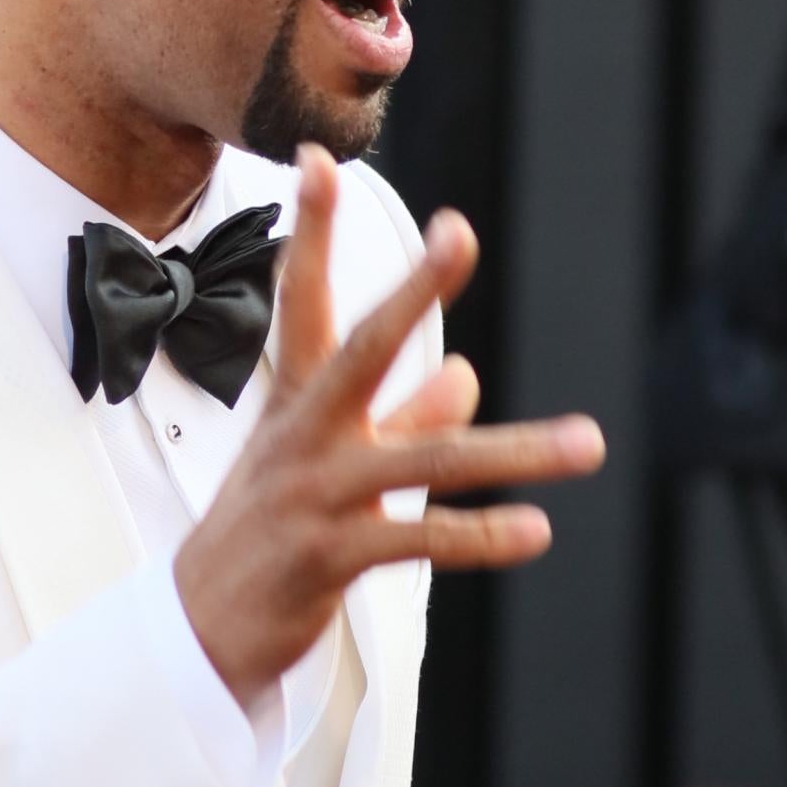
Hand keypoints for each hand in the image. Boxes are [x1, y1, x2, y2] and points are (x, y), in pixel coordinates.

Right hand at [174, 147, 605, 707]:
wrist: (197, 628)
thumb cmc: (268, 533)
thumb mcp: (330, 463)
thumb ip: (402, 418)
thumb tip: (465, 375)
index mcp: (300, 401)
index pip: (307, 299)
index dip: (312, 230)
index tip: (314, 157)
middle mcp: (306, 434)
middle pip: (362, 346)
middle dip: (414, 288)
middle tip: (459, 233)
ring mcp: (316, 493)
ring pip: (427, 461)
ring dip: (516, 451)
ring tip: (588, 444)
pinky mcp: (330, 556)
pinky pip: (420, 541)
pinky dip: (483, 536)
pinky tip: (536, 530)